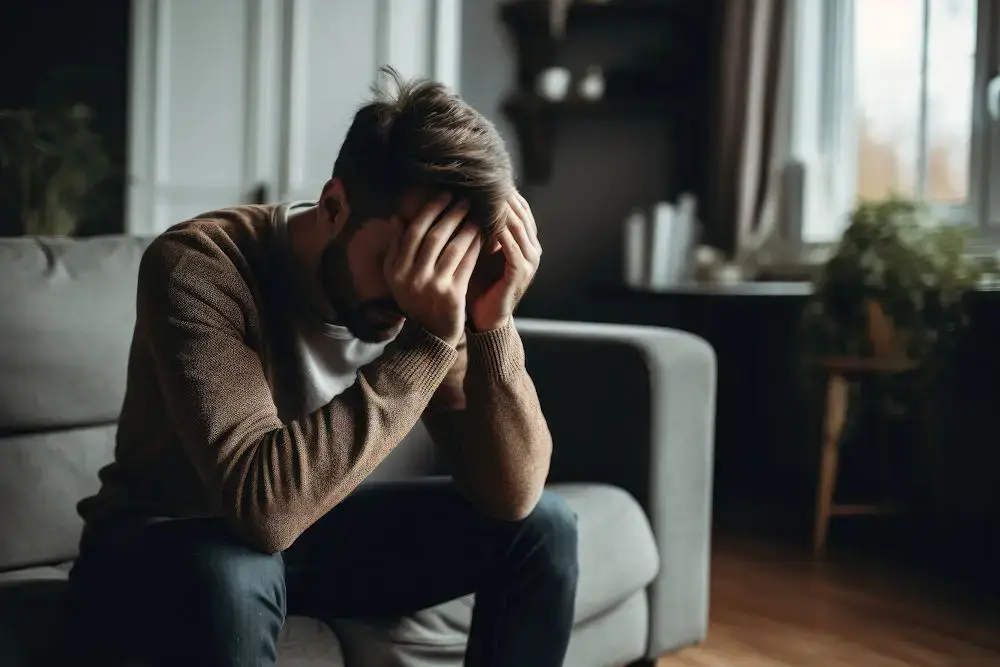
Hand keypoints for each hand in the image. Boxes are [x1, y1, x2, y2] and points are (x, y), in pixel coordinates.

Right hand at [384, 194, 481, 347]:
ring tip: (476, 214)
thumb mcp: (397, 276)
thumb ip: (396, 247)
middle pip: (434, 236)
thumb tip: (398, 217)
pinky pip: (466, 263)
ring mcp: (433, 286)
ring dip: (466, 227)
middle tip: (465, 200)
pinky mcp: (452, 294)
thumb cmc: (415, 299)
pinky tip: (481, 235)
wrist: (429, 335)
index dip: (430, 210)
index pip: (414, 231)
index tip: (445, 194)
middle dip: (451, 214)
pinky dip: (474, 246)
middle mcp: (412, 277)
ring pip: (452, 247)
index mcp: (396, 269)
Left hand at [468, 191, 540, 331]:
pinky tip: (485, 223)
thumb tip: (464, 197)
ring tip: (484, 196)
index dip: (504, 192)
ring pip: (518, 227)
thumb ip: (480, 226)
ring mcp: (529, 261)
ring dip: (501, 211)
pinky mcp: (520, 274)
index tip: (483, 177)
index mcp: (525, 240)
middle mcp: (532, 248)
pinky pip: (512, 248)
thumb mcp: (479, 248)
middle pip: (521, 213)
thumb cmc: (479, 281)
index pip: (519, 207)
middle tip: (483, 180)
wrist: (485, 317)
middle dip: (502, 196)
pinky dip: (501, 234)